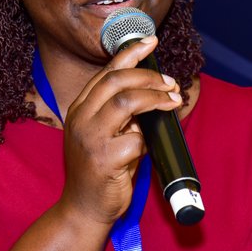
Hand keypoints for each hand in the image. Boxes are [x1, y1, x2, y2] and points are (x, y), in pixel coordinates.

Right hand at [59, 36, 181, 225]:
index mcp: (79, 109)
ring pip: (125, 102)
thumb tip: (157, 91)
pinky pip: (135, 140)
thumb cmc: (100, 172)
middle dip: (148, 75)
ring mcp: (90, 138)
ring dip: (154, 98)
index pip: (106, 72)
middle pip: (116, 81)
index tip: (151, 41)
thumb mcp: (106, 135)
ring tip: (173, 100)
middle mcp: (80, 119)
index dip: (130, 53)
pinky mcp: (104, 160)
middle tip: (170, 81)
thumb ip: (123, 114)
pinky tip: (148, 147)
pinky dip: (147, 140)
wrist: (84, 209)